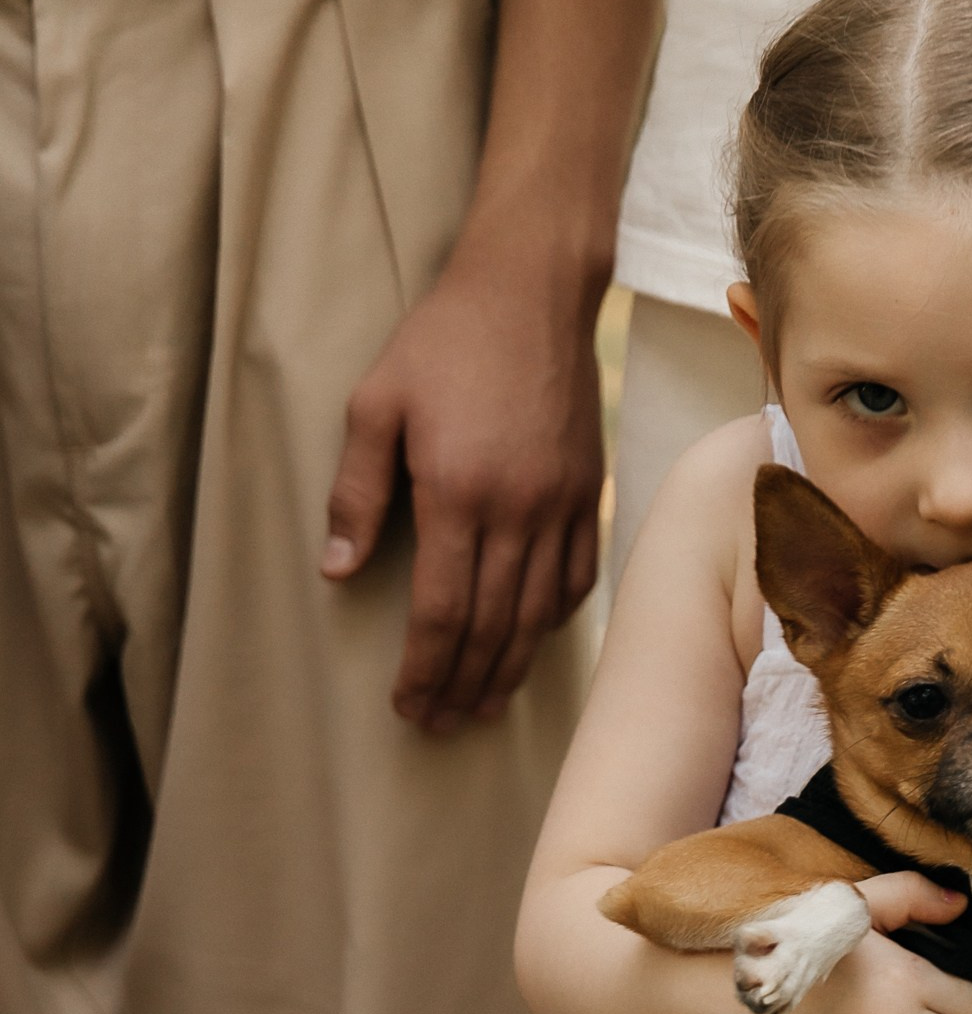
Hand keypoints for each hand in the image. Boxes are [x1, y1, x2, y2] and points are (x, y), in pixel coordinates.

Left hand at [322, 226, 604, 731]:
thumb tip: (340, 570)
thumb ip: (356, 492)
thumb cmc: (444, 340)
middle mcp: (519, 510)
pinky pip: (578, 575)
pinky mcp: (589, 491)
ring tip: (484, 703)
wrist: (532, 290)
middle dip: (464, 684)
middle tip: (440, 722)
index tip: (408, 704)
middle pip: (494, 626)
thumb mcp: (375, 403)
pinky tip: (532, 638)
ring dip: (510, 667)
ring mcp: (563, 504)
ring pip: (539, 613)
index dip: (425, 669)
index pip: (444, 611)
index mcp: (459, 493)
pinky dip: (554, 619)